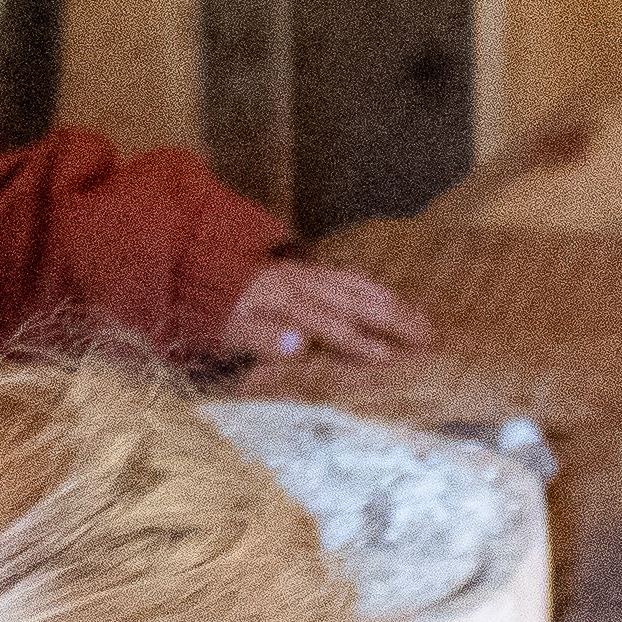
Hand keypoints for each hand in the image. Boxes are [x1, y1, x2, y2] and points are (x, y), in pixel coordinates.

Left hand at [228, 259, 429, 366]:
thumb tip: (298, 345)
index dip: (359, 341)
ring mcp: (305, 271)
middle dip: (394, 319)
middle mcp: (299, 280)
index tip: (390, 359)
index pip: (329, 323)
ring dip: (392, 303)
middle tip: (428, 340)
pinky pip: (349, 275)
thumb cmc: (211, 309)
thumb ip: (260, 336)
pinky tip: (390, 299)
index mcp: (281, 298)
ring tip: (422, 321)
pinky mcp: (306, 268)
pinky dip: (374, 288)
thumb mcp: (225, 329)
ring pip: (357, 284)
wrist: (192, 262)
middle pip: (354, 299)